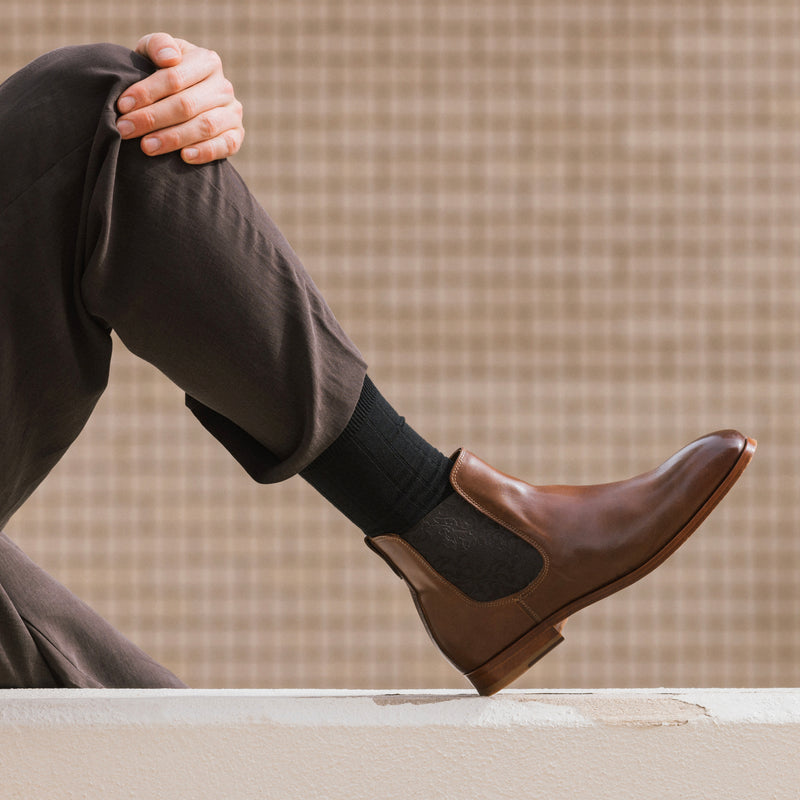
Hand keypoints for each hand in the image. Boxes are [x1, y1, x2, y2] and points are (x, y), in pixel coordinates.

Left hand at [116, 32, 243, 163]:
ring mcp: (233, 112)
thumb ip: (157, 45)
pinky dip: (206, 152)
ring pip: (205, 126)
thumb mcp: (153, 53)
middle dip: (152, 118)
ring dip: (173, 138)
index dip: (147, 92)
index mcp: (206, 61)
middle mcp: (223, 86)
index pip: (174, 78)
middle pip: (186, 105)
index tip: (122, 106)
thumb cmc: (161, 74)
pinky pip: (226, 146)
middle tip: (126, 130)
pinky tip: (184, 157)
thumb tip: (170, 58)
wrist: (182, 99)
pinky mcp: (237, 135)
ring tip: (146, 147)